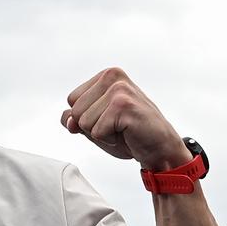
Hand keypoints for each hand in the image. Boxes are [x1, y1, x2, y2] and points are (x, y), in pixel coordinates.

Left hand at [61, 67, 191, 169]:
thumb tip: (67, 120)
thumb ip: (75, 118)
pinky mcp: (123, 105)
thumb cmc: (129, 135)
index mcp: (105, 76)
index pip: (72, 100)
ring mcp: (119, 89)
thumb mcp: (94, 125)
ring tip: (122, 129)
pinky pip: (96, 132)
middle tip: (117, 126)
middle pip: (75, 111)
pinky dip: (109, 140)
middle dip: (92, 127)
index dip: (86, 117)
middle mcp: (112, 77)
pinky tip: (127, 133)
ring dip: (101, 134)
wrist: (159, 149)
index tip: (109, 119)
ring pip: (83, 122)